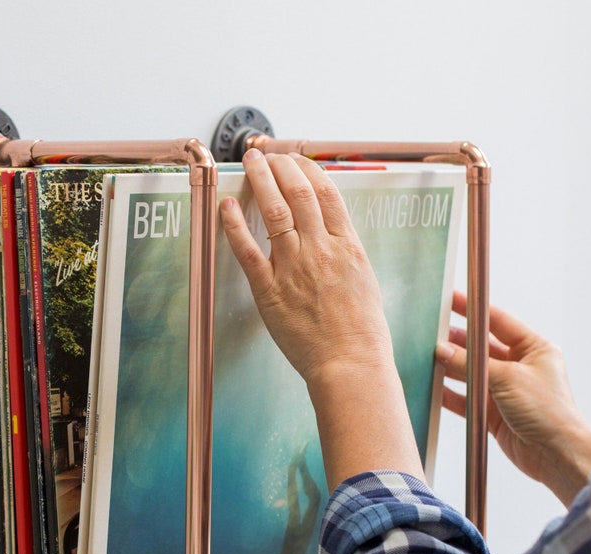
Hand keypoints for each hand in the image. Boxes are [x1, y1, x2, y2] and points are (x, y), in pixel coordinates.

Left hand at [220, 150, 423, 486]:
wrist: (351, 363)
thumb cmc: (362, 333)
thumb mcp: (365, 281)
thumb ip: (346, 254)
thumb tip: (332, 236)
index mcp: (347, 246)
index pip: (326, 192)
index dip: (308, 168)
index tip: (296, 158)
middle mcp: (321, 249)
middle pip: (299, 192)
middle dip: (280, 165)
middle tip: (266, 153)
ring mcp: (294, 267)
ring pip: (275, 211)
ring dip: (260, 181)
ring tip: (249, 163)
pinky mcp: (270, 290)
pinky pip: (248, 251)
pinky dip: (234, 225)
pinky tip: (226, 206)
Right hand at [437, 291, 590, 505]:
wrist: (556, 454)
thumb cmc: (548, 412)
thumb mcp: (508, 378)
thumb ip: (471, 364)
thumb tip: (442, 351)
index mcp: (534, 349)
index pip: (498, 322)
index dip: (474, 311)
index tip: (452, 300)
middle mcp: (520, 367)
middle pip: (481, 348)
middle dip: (458, 341)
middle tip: (433, 332)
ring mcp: (506, 390)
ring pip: (471, 373)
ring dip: (451, 367)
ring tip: (428, 358)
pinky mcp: (493, 412)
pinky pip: (466, 398)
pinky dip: (450, 394)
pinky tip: (434, 387)